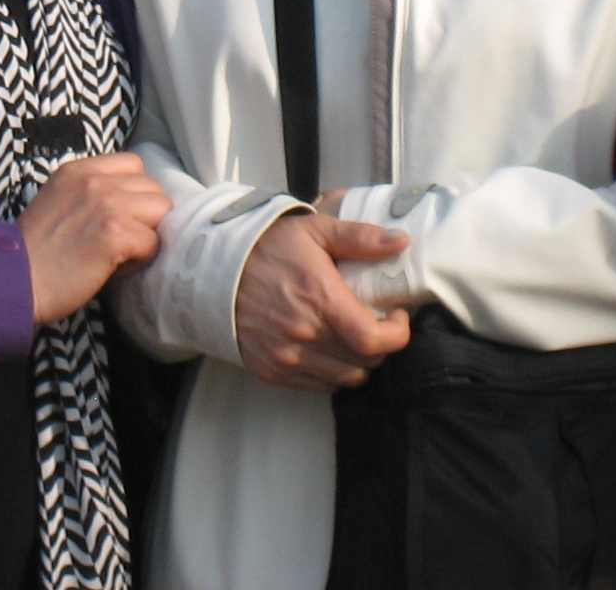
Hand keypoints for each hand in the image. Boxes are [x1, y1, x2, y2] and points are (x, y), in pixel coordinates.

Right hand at [20, 153, 172, 324]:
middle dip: (144, 216)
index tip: (119, 216)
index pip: (133, 165)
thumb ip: (90, 192)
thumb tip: (131, 200)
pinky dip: (140, 259)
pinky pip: (153, 242)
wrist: (13, 281)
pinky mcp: (116, 234)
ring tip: (121, 252)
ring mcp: (107, 204)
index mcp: (79, 170)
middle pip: (153, 188)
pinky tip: (114, 268)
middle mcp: (95, 180)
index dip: (133, 193)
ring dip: (147, 234)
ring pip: (161, 210)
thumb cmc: (35, 252)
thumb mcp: (57, 201)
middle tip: (120, 240)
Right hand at [235, 211, 413, 391]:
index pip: (373, 340)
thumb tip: (401, 241)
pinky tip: (330, 347)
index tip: (398, 316)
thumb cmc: (270, 247)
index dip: (397, 334)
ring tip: (355, 336)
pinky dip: (334, 372)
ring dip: (359, 361)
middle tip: (377, 322)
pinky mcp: (272, 371)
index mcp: (320, 299)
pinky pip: (320, 386)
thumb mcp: (317, 230)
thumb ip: (361, 237)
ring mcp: (286, 357)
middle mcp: (304, 335)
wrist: (215, 268)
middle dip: (381, 345)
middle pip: (365, 363)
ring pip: (346, 378)